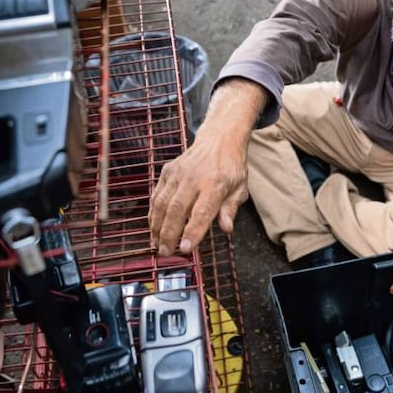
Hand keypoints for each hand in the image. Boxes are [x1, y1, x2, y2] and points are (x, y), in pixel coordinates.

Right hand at [148, 130, 248, 256]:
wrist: (218, 139)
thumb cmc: (230, 167)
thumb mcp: (240, 188)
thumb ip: (231, 209)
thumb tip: (226, 228)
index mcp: (215, 184)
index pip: (202, 212)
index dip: (193, 232)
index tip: (186, 249)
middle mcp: (194, 178)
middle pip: (177, 209)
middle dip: (169, 234)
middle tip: (166, 252)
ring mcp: (178, 173)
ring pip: (162, 203)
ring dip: (157, 226)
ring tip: (157, 244)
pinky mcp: (167, 171)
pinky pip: (156, 194)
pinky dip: (152, 212)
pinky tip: (153, 227)